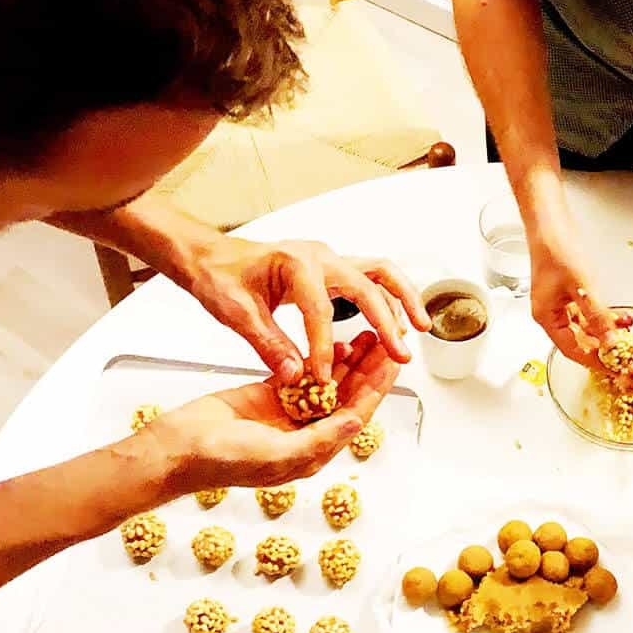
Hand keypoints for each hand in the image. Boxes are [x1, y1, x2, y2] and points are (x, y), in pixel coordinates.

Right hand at [145, 331, 395, 492]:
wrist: (176, 448)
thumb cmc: (219, 461)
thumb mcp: (275, 455)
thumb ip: (317, 440)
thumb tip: (356, 423)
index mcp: (312, 452)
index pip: (355, 415)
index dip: (377, 388)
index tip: (394, 363)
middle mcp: (305, 433)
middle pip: (348, 396)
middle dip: (369, 369)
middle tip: (388, 340)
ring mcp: (287, 413)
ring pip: (328, 382)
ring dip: (349, 361)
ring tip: (368, 335)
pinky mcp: (269, 395)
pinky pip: (303, 375)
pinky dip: (319, 359)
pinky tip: (335, 342)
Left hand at [181, 235, 428, 382]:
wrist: (211, 256)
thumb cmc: (219, 276)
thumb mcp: (236, 313)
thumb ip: (269, 344)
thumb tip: (296, 374)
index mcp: (296, 264)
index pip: (320, 310)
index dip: (324, 346)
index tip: (325, 376)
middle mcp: (320, 257)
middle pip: (369, 284)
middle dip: (388, 322)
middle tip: (401, 353)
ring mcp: (329, 261)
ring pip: (380, 272)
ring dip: (403, 299)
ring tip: (420, 328)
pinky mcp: (331, 271)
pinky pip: (371, 279)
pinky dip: (389, 298)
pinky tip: (395, 322)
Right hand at [530, 228, 632, 367]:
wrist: (550, 223)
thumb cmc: (557, 249)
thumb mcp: (582, 287)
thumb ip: (597, 316)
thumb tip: (610, 342)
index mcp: (546, 317)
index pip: (571, 350)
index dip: (594, 361)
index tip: (614, 367)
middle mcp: (550, 314)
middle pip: (578, 341)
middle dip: (602, 348)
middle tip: (625, 355)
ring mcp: (559, 304)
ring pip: (585, 328)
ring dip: (605, 332)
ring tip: (628, 336)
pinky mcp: (568, 293)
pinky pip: (587, 313)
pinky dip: (603, 317)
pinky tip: (620, 318)